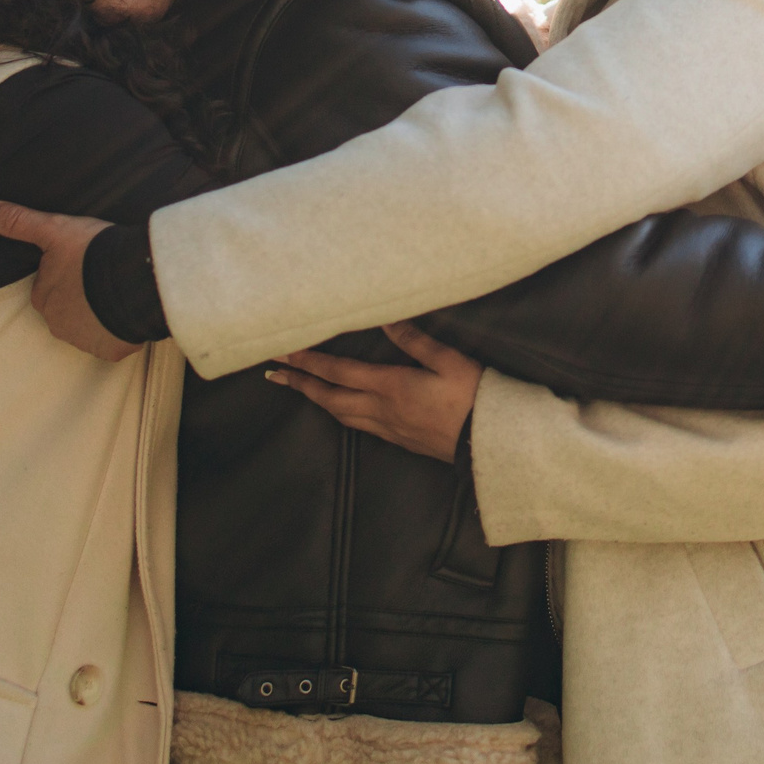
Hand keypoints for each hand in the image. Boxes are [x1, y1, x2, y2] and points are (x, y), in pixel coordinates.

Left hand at [0, 200, 136, 361]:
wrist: (135, 275)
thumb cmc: (92, 251)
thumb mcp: (54, 229)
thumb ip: (17, 221)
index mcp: (43, 297)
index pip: (50, 287)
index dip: (68, 274)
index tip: (84, 263)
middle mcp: (58, 324)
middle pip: (68, 309)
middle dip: (82, 297)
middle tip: (101, 276)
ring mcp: (84, 340)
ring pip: (89, 327)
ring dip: (100, 313)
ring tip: (118, 291)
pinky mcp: (110, 350)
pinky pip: (111, 343)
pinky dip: (118, 331)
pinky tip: (128, 311)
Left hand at [268, 322, 479, 463]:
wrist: (489, 443)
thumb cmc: (474, 398)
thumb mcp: (449, 361)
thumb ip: (416, 341)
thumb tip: (387, 320)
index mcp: (390, 386)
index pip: (337, 372)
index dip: (307, 361)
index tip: (283, 351)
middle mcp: (381, 409)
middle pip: (329, 397)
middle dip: (299, 383)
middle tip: (274, 373)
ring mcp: (389, 427)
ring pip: (340, 414)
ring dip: (315, 400)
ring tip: (298, 388)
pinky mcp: (399, 439)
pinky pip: (357, 425)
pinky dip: (338, 413)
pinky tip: (338, 409)